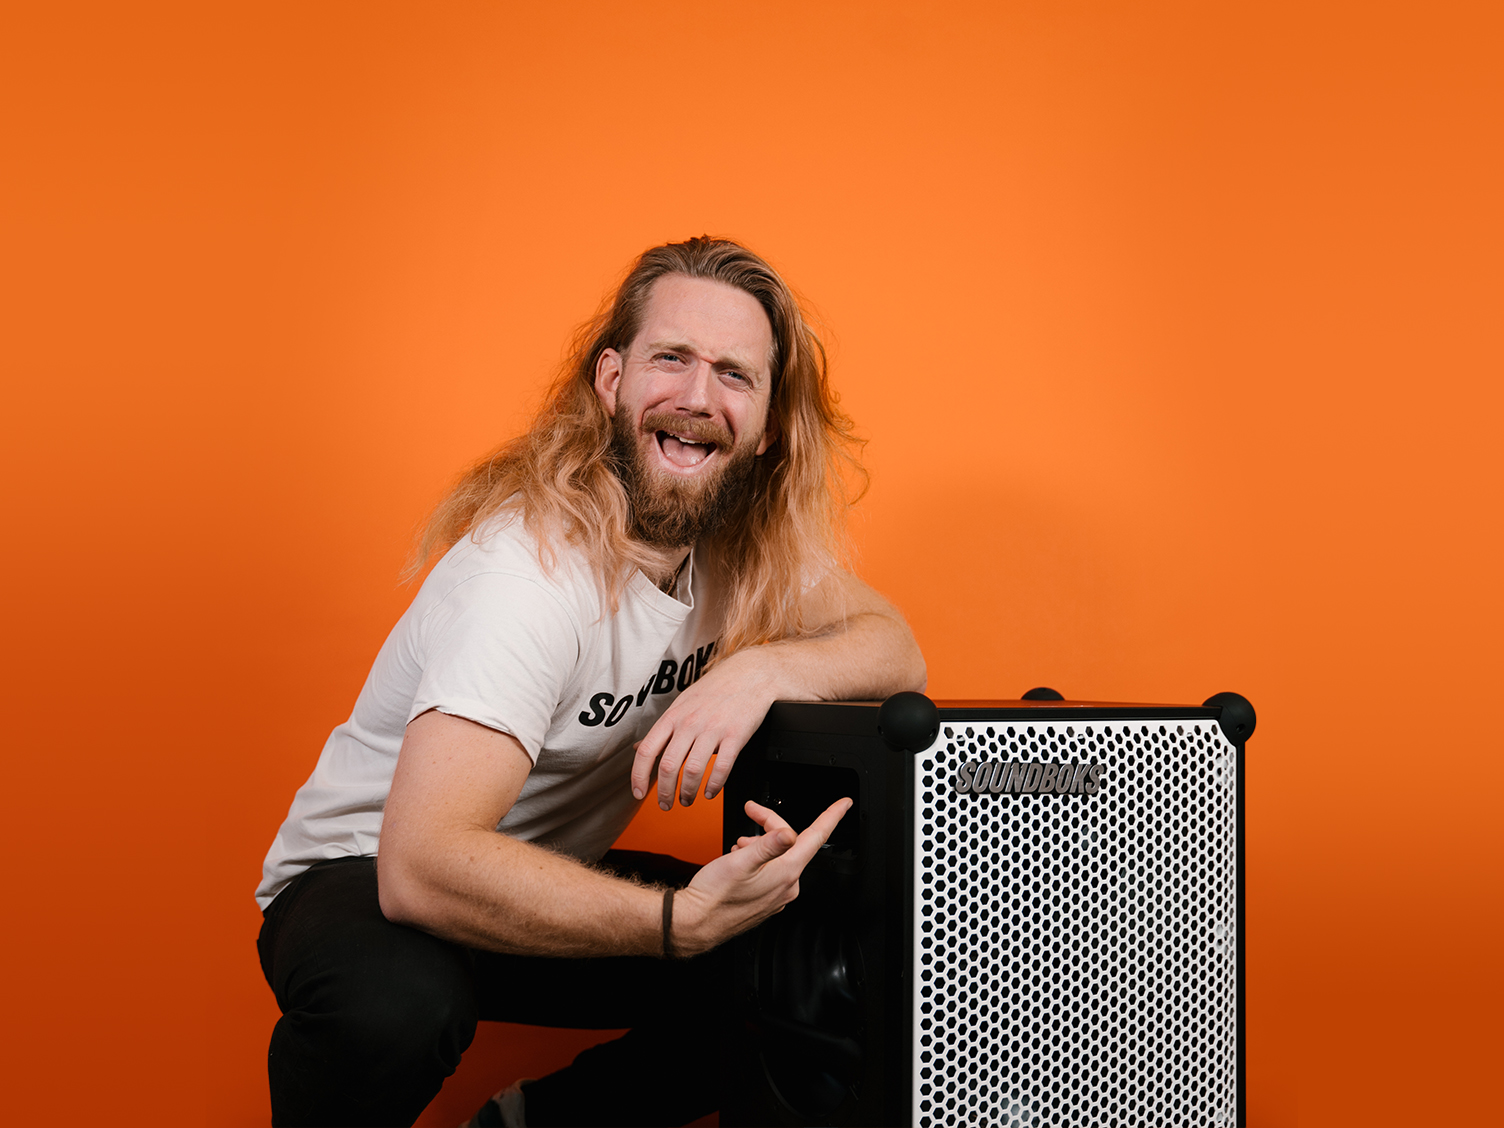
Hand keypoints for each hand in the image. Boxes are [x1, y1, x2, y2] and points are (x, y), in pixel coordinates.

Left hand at [631, 647, 780, 808]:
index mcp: (673, 716)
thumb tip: (641, 747)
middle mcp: (690, 723)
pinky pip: (721, 768)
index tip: (639, 792)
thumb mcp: (682, 704)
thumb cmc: (715, 689)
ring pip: (692, 771)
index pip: (647, 750)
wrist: (750, 674)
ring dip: (687, 792)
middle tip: (667, 804)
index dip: (639, 775)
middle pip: (668, 766)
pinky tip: (711, 792)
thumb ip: (662, 729)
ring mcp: (713, 729)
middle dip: (664, 792)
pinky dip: (714, 786)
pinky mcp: (735, 736)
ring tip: (688, 799)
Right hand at [672, 797, 852, 955]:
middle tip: (751, 812)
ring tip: (739, 845)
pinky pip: (771, 871)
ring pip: (779, 856)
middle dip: (771, 824)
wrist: (696, 922)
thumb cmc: (714, 895)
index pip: (816, 837)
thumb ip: (769, 845)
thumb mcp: (741, 861)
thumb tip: (789, 833)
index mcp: (786, 872)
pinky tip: (740, 859)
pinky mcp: (767, 900)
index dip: (832, 816)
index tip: (843, 804)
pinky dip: (758, 859)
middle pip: (791, 842)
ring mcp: (777, 895)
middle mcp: (787, 886)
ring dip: (761, 843)